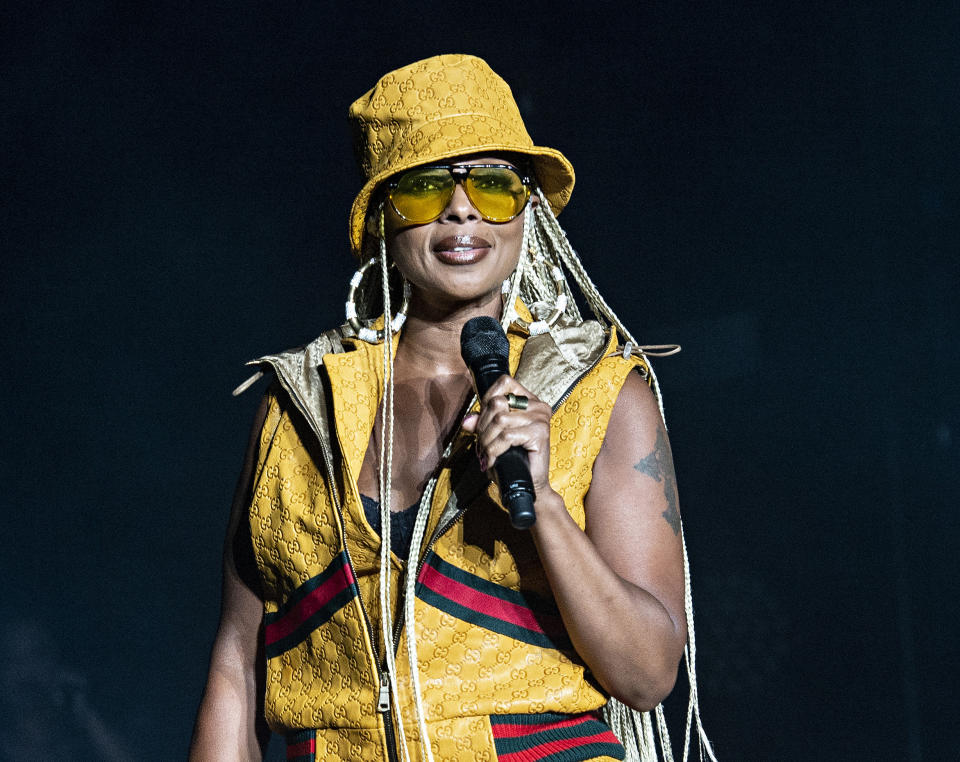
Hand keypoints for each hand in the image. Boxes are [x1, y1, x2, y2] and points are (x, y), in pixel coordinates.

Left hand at [460, 376, 553, 495]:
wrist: (528, 485)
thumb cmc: (512, 460)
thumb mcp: (494, 437)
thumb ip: (482, 423)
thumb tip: (467, 421)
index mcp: (530, 400)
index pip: (504, 382)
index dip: (487, 400)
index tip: (482, 423)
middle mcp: (538, 406)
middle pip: (497, 402)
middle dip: (482, 427)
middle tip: (481, 446)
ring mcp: (541, 418)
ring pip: (499, 419)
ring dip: (486, 440)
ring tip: (486, 454)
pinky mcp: (540, 433)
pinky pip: (506, 436)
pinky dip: (494, 450)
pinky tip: (492, 460)